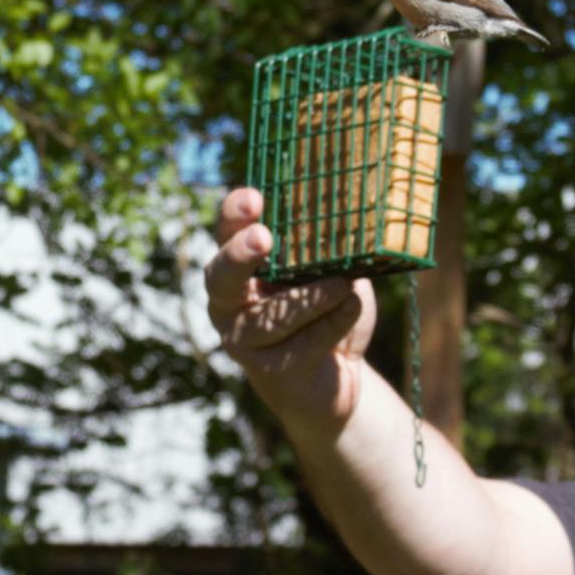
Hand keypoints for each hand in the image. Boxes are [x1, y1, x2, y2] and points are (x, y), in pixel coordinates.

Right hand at [204, 187, 377, 427]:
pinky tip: (352, 306)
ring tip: (343, 284)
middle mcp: (230, 301)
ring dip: (309, 298)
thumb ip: (325, 248)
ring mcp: (243, 339)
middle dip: (240, 254)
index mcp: (240, 265)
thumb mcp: (329, 270)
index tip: (255, 198)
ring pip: (270, 317)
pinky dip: (331, 323)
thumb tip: (347, 215)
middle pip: (221, 275)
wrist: (336, 377)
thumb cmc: (328, 309)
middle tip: (263, 237)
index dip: (235, 213)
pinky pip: (301, 345)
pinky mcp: (269, 371)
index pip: (227, 232)